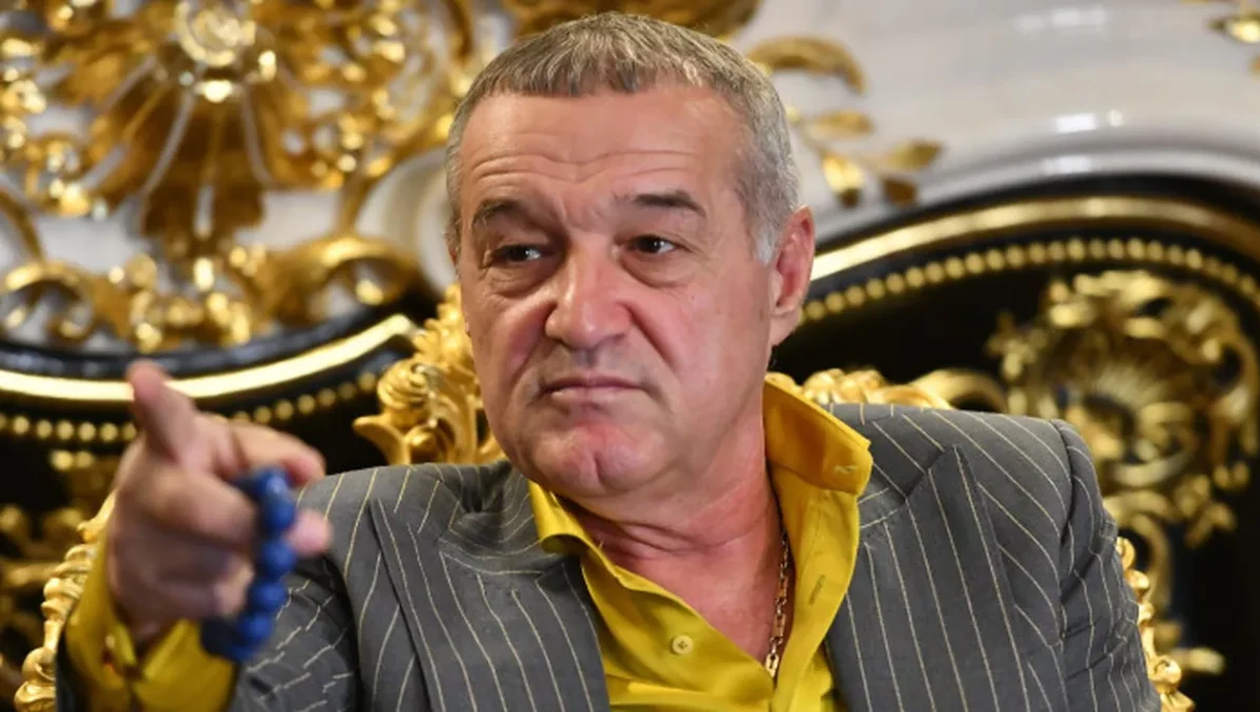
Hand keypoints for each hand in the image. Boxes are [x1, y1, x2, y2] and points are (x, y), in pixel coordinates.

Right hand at [106, 361, 332, 647]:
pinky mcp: (142, 590)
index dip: (155, 400)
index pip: (165, 418)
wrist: (157, 545)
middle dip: (251, 523)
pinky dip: (242, 591)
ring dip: (253, 560)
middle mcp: (145, 487)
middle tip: (316, 534)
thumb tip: (311, 471)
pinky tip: (234, 574)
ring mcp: (136, 542)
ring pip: (214, 561)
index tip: (144, 376)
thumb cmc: (212, 480)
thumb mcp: (243, 455)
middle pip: (195, 508)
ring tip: (253, 545)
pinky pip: (215, 600)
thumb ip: (277, 456)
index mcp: (172, 442)